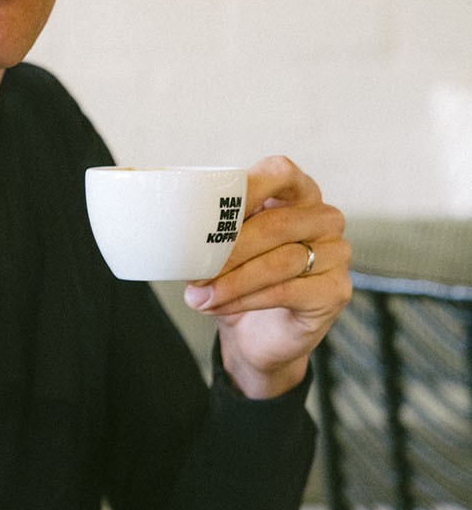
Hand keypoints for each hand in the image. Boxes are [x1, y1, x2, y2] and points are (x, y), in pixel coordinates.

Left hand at [183, 155, 351, 399]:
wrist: (257, 336)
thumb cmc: (240, 280)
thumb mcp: (222, 249)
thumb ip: (210, 230)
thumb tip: (173, 229)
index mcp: (297, 193)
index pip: (279, 172)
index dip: (248, 187)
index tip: (210, 209)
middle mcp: (323, 218)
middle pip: (276, 223)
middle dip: (230, 248)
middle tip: (196, 271)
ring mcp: (336, 253)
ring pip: (280, 261)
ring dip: (232, 281)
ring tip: (199, 296)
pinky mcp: (336, 290)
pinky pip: (287, 290)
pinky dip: (247, 299)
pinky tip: (220, 307)